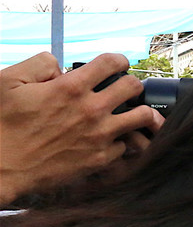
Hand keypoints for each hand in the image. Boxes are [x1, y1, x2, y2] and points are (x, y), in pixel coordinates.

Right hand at [0, 52, 161, 203]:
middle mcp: (91, 109)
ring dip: (142, 112)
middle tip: (125, 89)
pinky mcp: (100, 159)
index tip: (119, 64)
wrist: (1, 166)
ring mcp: (99, 135)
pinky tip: (116, 139)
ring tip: (136, 112)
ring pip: (143, 117)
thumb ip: (40, 64)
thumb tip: (61, 67)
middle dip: (131, 84)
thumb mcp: (10, 81)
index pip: (112, 62)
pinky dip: (123, 141)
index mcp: (71, 87)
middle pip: (134, 87)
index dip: (119, 60)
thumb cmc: (2, 124)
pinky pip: (125, 145)